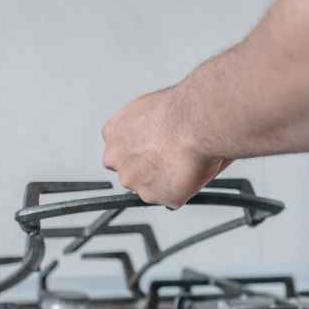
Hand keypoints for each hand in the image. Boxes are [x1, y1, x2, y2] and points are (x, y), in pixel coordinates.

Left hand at [102, 87, 229, 208]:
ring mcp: (134, 181)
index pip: (120, 151)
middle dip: (149, 170)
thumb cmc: (180, 111)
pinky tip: (191, 173)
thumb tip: (156, 136)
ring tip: (185, 164)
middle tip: (171, 160)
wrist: (195, 123)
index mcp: (113, 133)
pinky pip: (170, 199)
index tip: (154, 150)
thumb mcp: (151, 110)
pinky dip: (181, 192)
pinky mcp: (155, 196)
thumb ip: (144, 130)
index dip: (140, 152)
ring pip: (149, 188)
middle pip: (130, 172)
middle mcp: (117, 159)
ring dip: (164, 182)